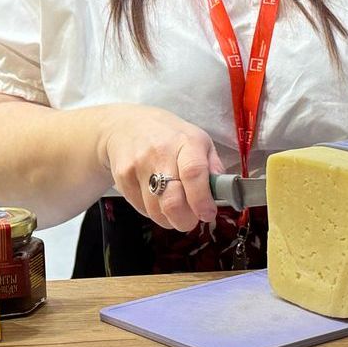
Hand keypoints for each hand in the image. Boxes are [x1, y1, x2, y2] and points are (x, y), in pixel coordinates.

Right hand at [96, 105, 224, 231]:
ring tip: (175, 209)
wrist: (126, 126)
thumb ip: (213, 165)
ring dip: (170, 219)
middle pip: (172, 201)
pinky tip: (157, 198)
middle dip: (186, 220)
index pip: (194, 174)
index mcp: (186, 142)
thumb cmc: (169, 135)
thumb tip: (224, 190)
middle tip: (192, 220)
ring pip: (156, 211)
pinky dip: (153, 212)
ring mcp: (138, 166)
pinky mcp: (123, 178)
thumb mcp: (198, 140)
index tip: (208, 214)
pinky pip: (142, 209)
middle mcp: (160, 152)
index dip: (202, 201)